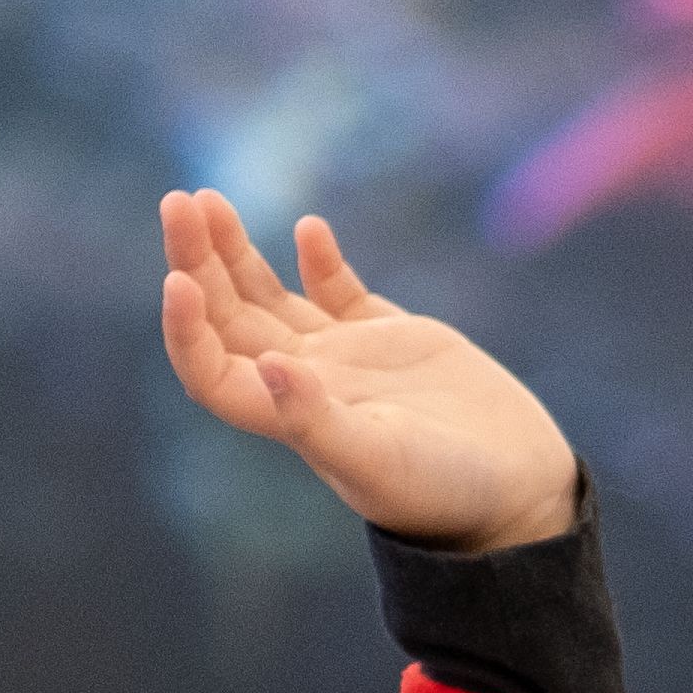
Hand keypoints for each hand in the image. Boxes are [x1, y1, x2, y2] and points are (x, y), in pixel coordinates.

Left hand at [163, 197, 583, 554]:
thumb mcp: (380, 461)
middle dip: (199, 261)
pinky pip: (338, 292)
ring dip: (236, 252)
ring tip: (206, 199)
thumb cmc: (445, 492)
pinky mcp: (391, 339)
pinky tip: (308, 228)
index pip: (212, 369)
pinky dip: (318, 260)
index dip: (185, 329)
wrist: (516, 492)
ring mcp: (345, 359)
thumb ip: (316, 419)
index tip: (176, 279)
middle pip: (229, 318)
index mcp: (290, 417)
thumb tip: (265, 364)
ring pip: (270, 297)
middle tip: (179, 201)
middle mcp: (305, 383)